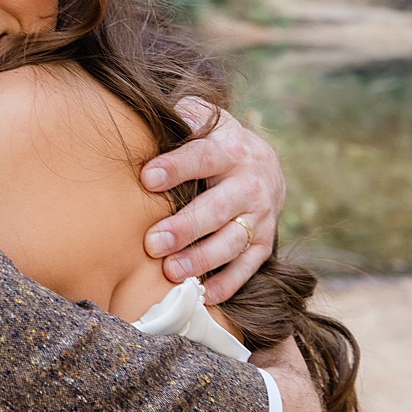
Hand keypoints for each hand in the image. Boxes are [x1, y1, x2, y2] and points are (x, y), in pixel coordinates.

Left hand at [140, 97, 283, 301]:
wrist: (263, 164)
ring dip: (202, 259)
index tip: (147, 178)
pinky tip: (204, 294)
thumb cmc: (214, 142)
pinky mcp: (264, 243)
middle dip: (185, 228)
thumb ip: (181, 117)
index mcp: (229, 150)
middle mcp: (249, 184)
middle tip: (152, 243)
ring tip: (171, 273)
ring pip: (232, 241)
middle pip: (218, 208)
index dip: (176, 167)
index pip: (202, 157)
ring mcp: (260, 216)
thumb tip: (153, 119)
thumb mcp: (202, 119)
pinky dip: (228, 283)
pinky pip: (248, 266)